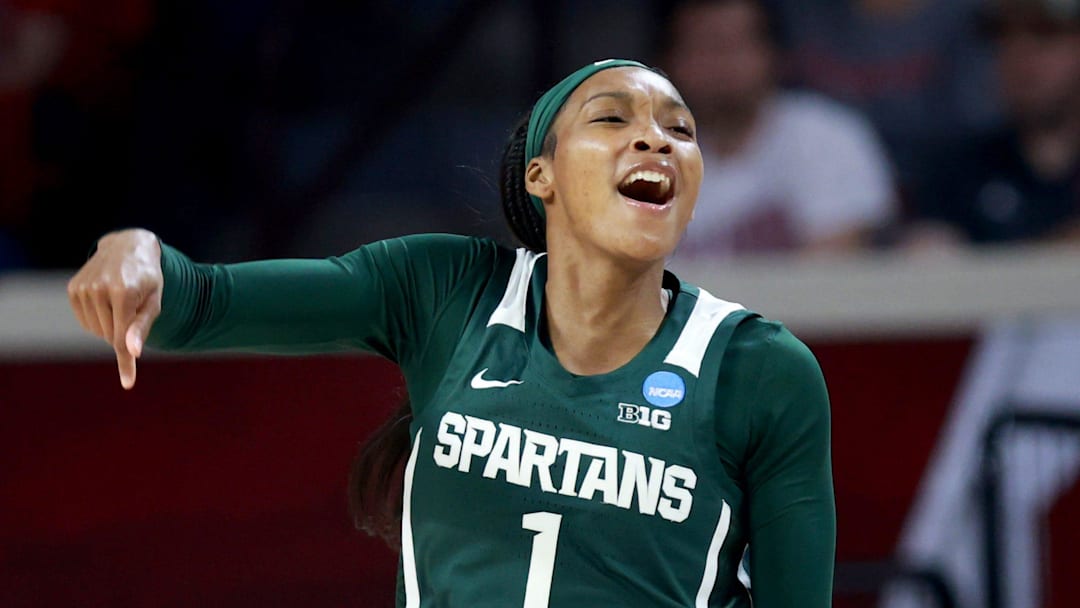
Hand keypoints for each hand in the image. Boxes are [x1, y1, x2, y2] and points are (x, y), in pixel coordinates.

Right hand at [67, 229, 162, 389]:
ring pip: (96, 331)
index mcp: (124, 292)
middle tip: (134, 310)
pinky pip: (85, 322)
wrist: (128, 247)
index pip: (123, 337)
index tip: (128, 383)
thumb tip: (132, 352)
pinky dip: (98, 320)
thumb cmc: (148, 278)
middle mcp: (100, 289)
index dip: (126, 362)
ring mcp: (83, 288)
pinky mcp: (73, 289)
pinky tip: (106, 302)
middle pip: (109, 336)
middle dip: (123, 333)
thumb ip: (142, 327)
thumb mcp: (154, 301)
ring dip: (110, 326)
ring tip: (121, 303)